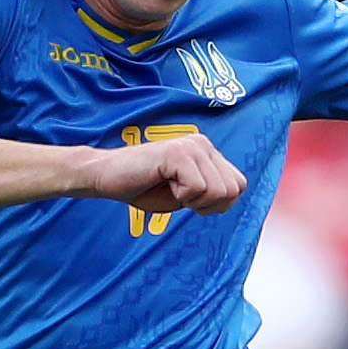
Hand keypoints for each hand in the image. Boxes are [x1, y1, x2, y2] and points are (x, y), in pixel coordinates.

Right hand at [88, 130, 244, 215]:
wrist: (109, 178)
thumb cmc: (145, 187)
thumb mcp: (188, 192)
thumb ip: (211, 189)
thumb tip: (233, 194)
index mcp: (208, 152)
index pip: (238, 185)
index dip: (218, 203)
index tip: (192, 199)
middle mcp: (203, 144)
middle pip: (232, 190)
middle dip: (207, 205)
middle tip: (180, 195)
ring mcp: (191, 146)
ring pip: (217, 191)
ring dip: (193, 200)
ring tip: (171, 187)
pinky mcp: (177, 153)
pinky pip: (196, 187)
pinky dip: (180, 196)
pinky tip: (164, 182)